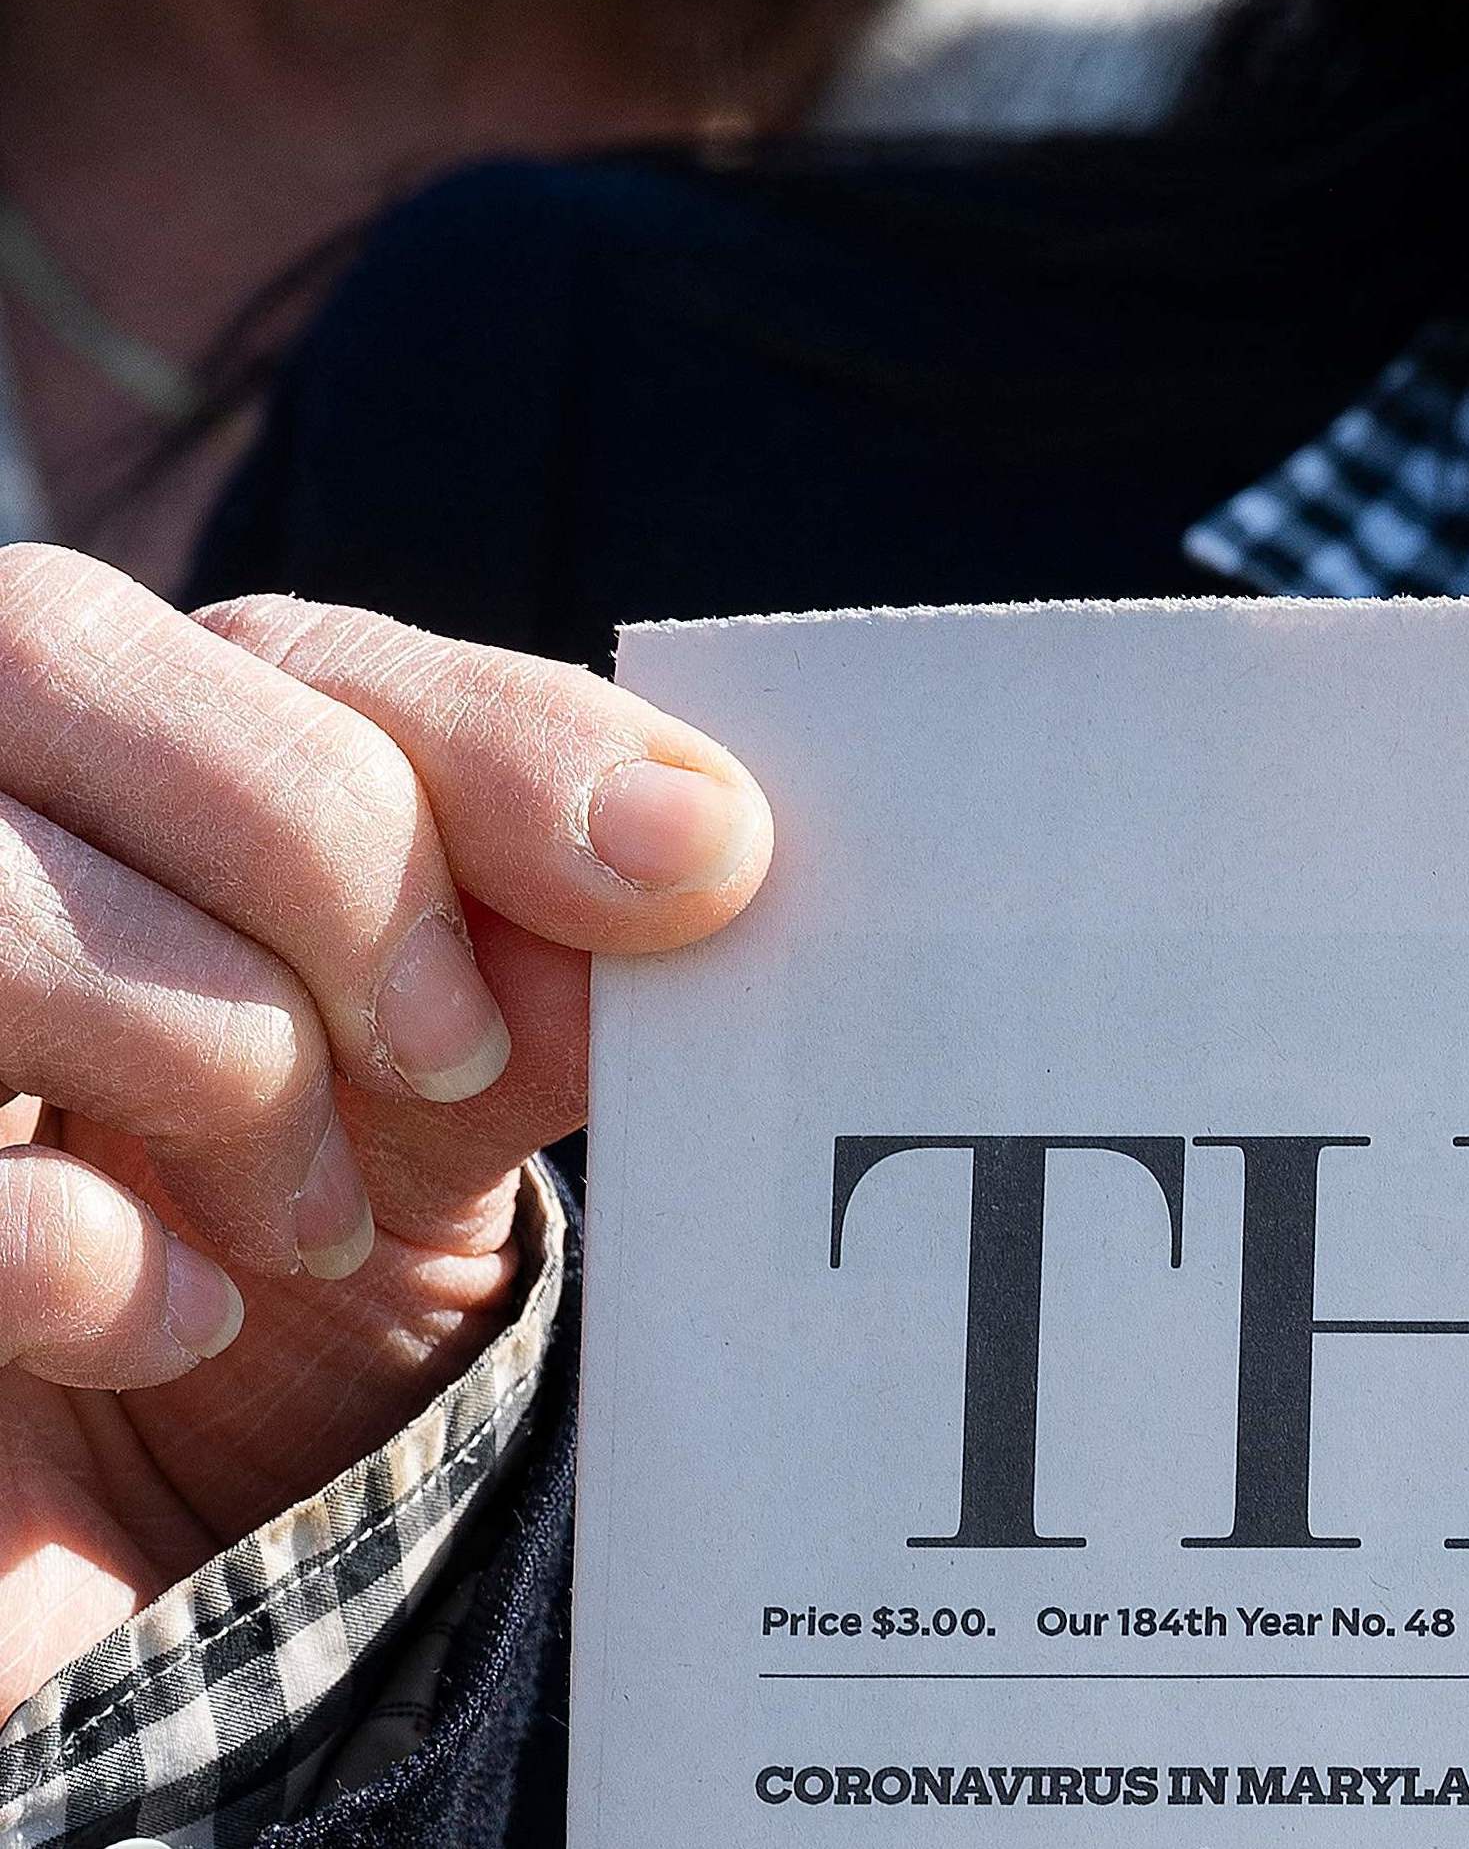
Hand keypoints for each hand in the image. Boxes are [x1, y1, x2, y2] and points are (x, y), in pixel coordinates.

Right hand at [0, 549, 769, 1717]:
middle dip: (329, 854)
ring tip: (314, 1221)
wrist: (114, 1532)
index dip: (496, 741)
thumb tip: (692, 851)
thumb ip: (548, 952)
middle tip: (458, 1058)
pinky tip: (175, 1320)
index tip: (691, 869)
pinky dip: (87, 1250)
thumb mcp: (437, 1087)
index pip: (275, 647)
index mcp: (103, 761)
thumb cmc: (276, 1256)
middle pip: (65, 658)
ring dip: (220, 1054)